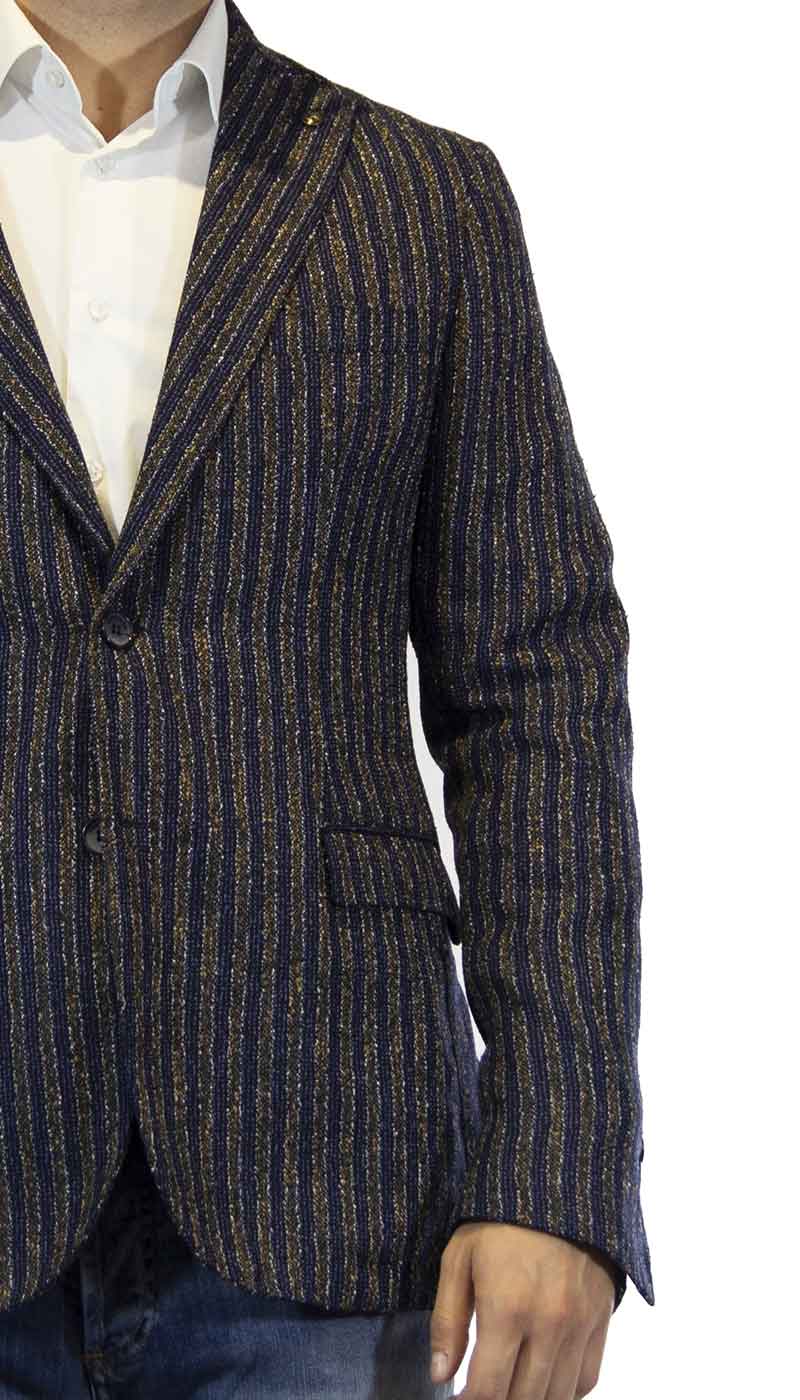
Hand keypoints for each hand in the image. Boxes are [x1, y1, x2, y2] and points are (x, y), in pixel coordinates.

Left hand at [429, 1222, 616, 1398]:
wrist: (556, 1187)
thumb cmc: (499, 1221)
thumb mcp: (459, 1258)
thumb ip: (447, 1320)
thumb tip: (440, 1374)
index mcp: (507, 1309)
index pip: (488, 1391)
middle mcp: (548, 1325)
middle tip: (482, 1389)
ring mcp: (579, 1326)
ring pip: (557, 1397)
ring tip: (508, 1386)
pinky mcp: (601, 1320)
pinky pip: (586, 1379)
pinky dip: (564, 1391)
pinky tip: (542, 1380)